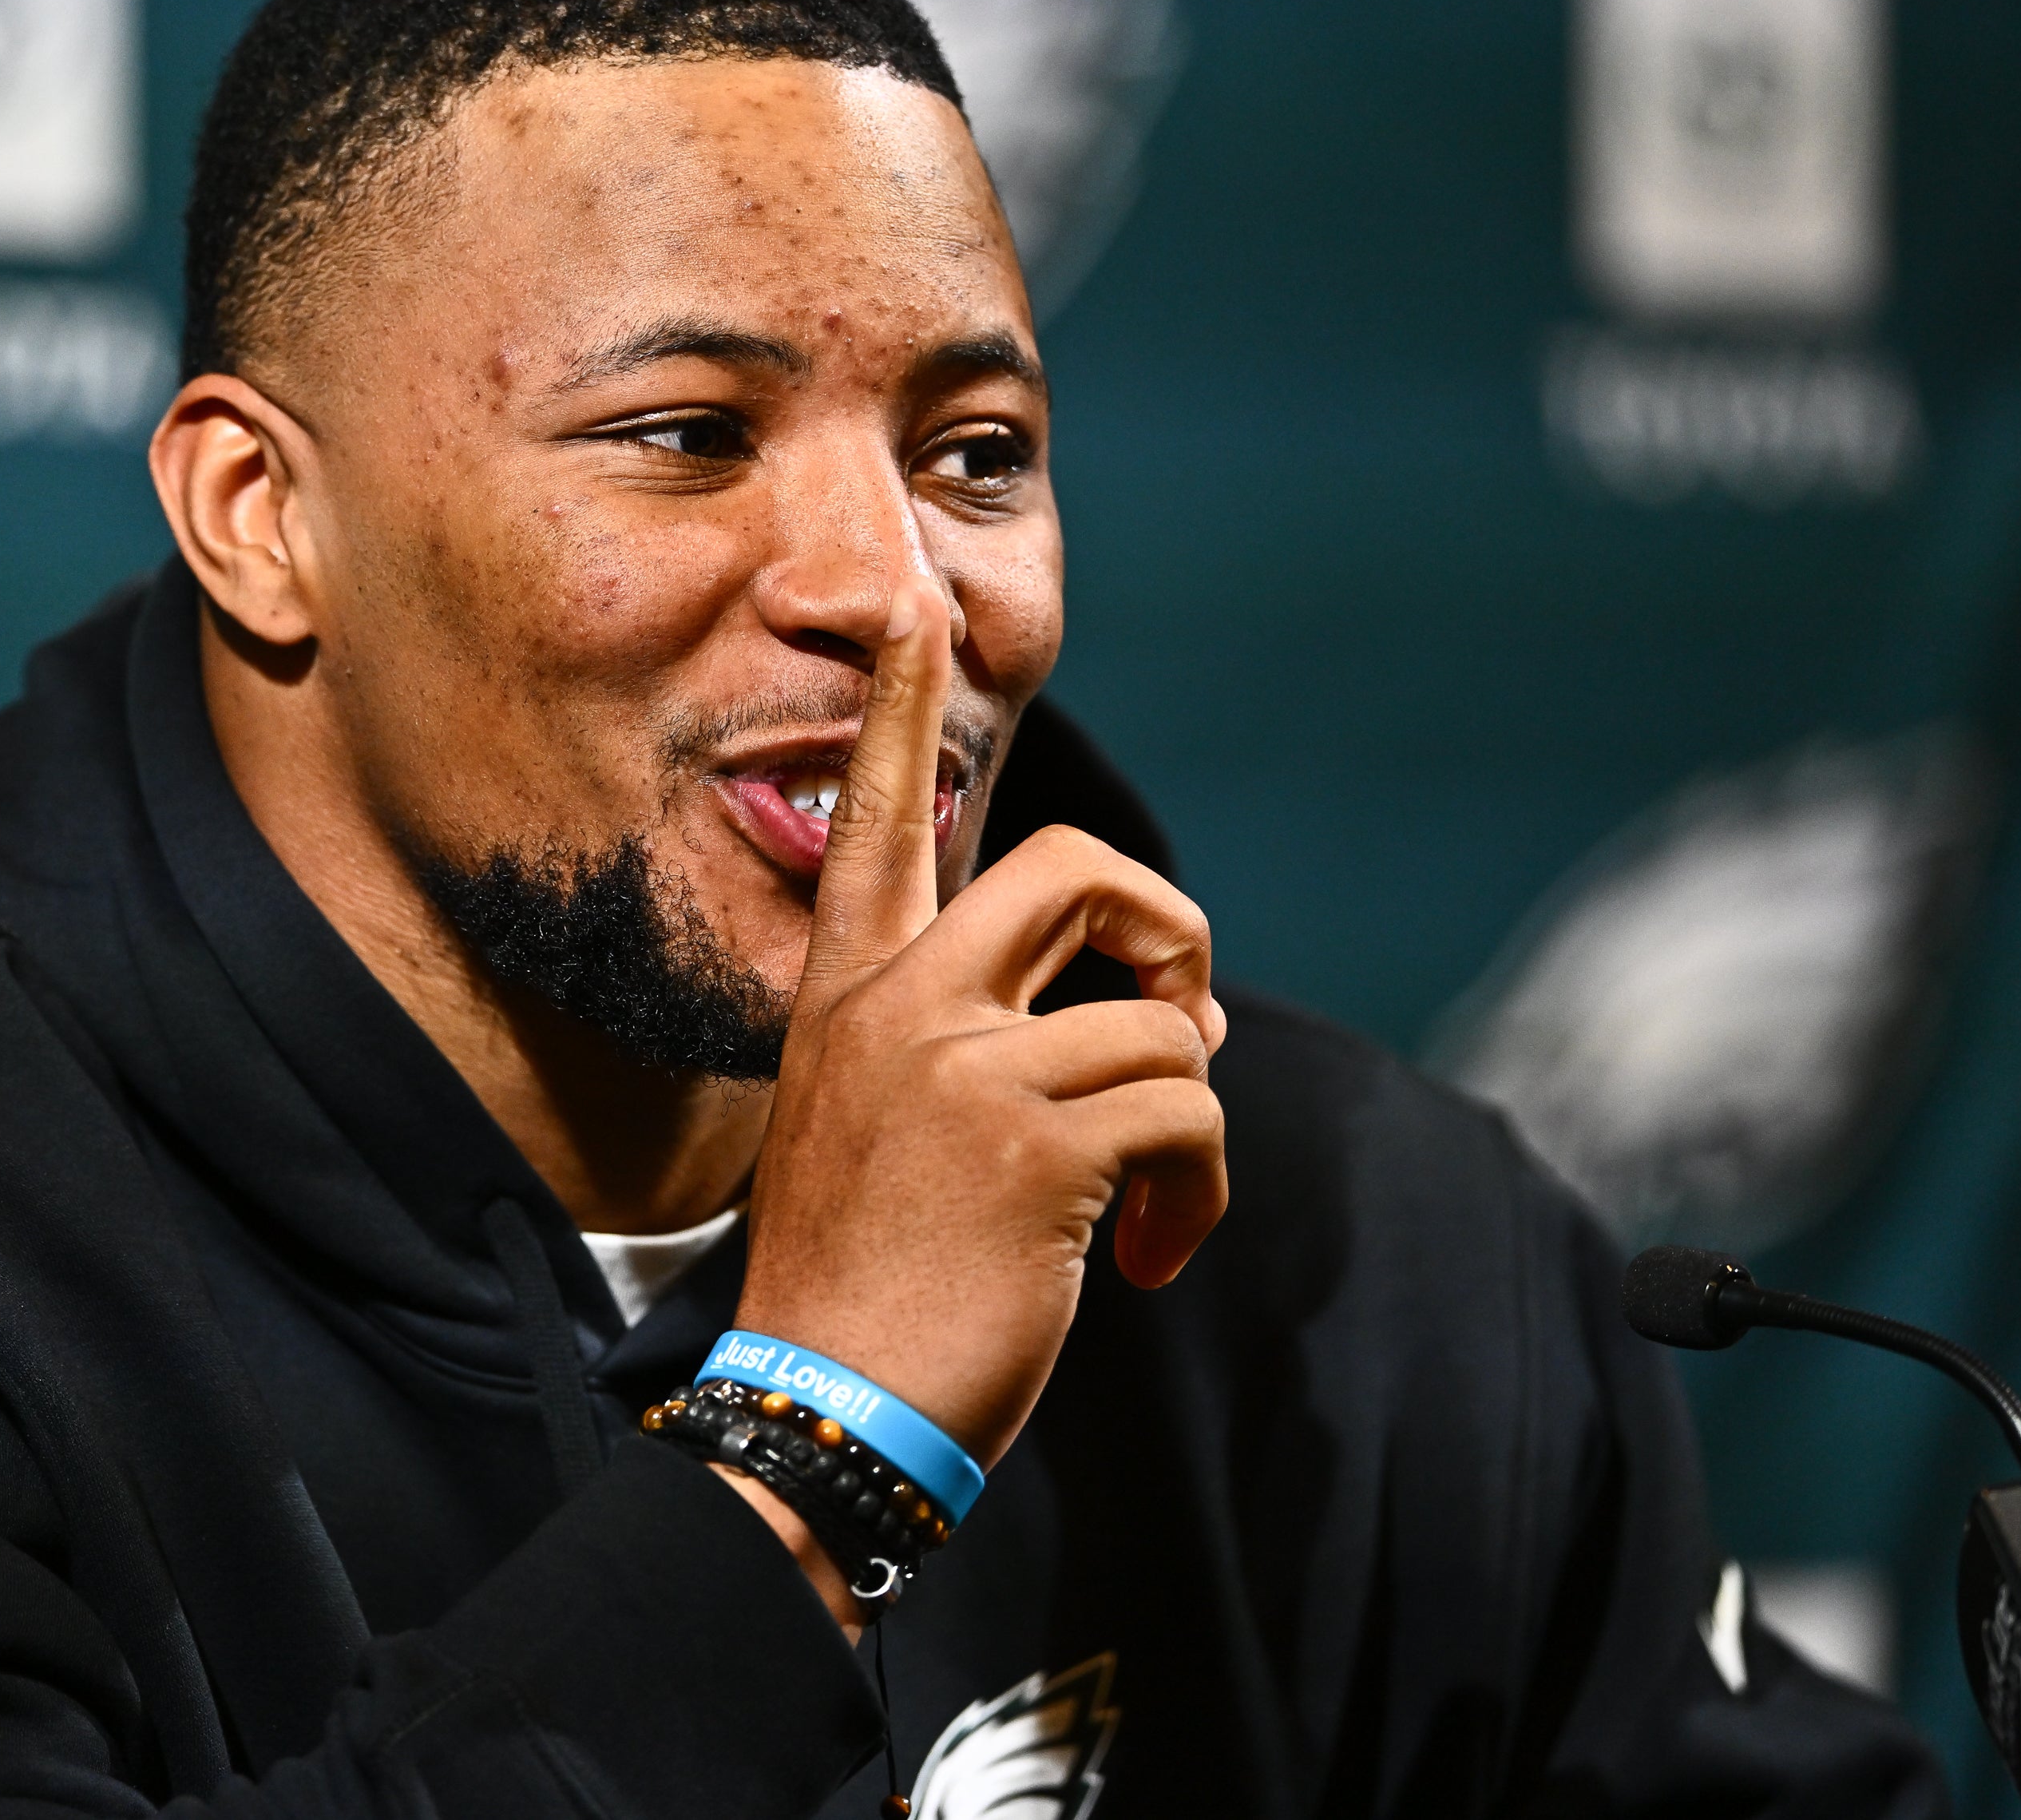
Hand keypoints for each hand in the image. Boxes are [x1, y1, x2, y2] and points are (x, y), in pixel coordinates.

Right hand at [734, 566, 1228, 1473]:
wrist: (820, 1408)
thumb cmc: (861, 1287)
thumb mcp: (875, 1131)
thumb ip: (961, 1050)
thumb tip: (1138, 1016)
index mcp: (849, 998)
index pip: (878, 825)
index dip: (899, 714)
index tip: (911, 612)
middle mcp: (898, 1006)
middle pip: (1073, 871)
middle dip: (1164, 931)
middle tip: (1173, 1025)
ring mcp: (961, 1064)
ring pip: (1159, 1024)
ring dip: (1191, 1129)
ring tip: (1150, 1212)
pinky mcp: (1032, 1138)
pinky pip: (1186, 1114)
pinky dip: (1200, 1193)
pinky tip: (1150, 1260)